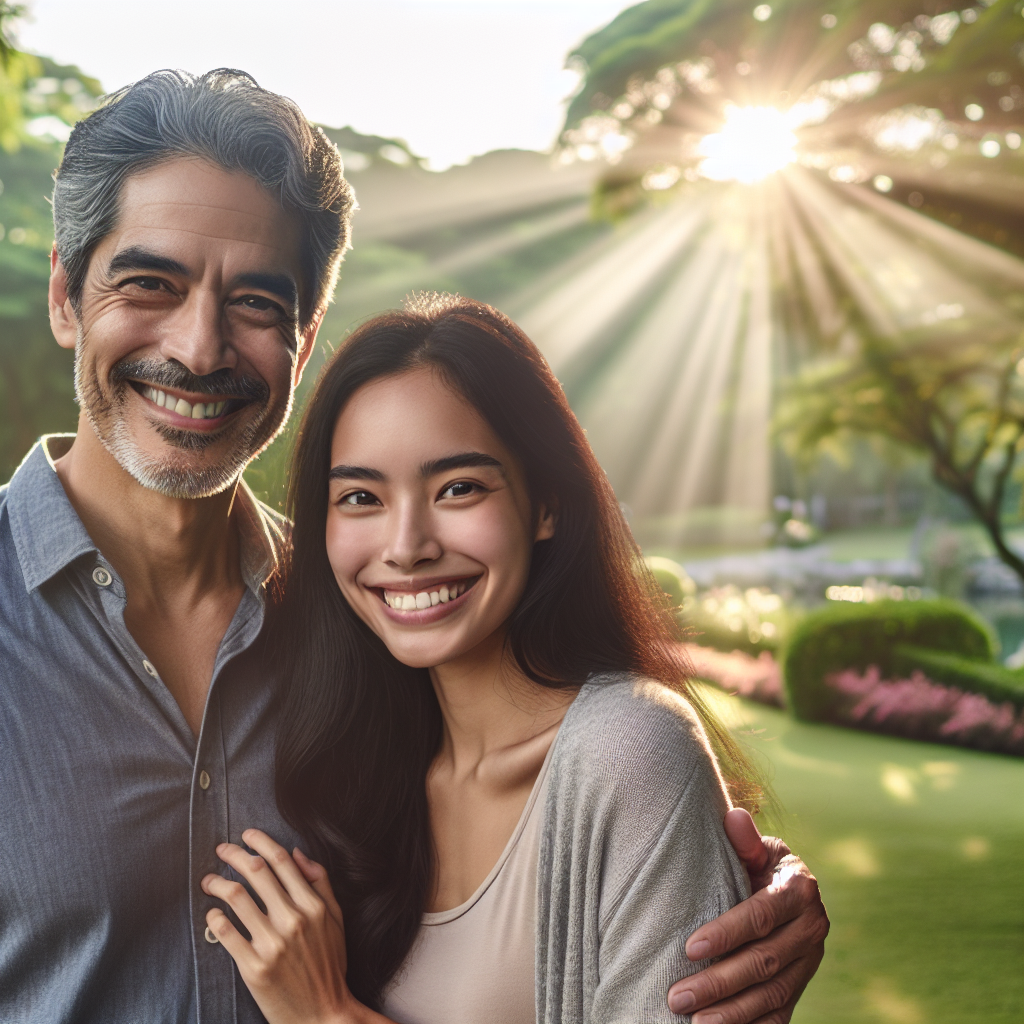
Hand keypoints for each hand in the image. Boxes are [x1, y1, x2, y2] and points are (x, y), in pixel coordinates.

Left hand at [202, 829, 369, 1023]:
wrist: (323, 1014)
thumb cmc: (329, 965)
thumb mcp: (336, 919)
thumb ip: (320, 883)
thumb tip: (297, 853)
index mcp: (313, 906)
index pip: (282, 862)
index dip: (261, 842)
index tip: (247, 835)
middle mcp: (292, 920)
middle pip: (256, 872)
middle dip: (234, 855)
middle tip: (222, 850)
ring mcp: (272, 944)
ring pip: (236, 898)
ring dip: (218, 883)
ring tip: (209, 880)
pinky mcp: (254, 968)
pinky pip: (226, 934)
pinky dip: (215, 918)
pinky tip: (212, 913)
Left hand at [667, 809, 828, 1022]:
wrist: (785, 887)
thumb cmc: (757, 864)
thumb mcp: (756, 848)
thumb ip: (744, 840)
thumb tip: (734, 817)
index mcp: (800, 889)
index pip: (760, 916)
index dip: (726, 933)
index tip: (689, 949)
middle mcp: (812, 929)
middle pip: (763, 962)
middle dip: (718, 982)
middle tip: (677, 996)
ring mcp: (810, 963)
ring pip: (771, 995)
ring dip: (731, 1013)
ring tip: (694, 1023)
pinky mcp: (802, 986)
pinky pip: (780, 1015)